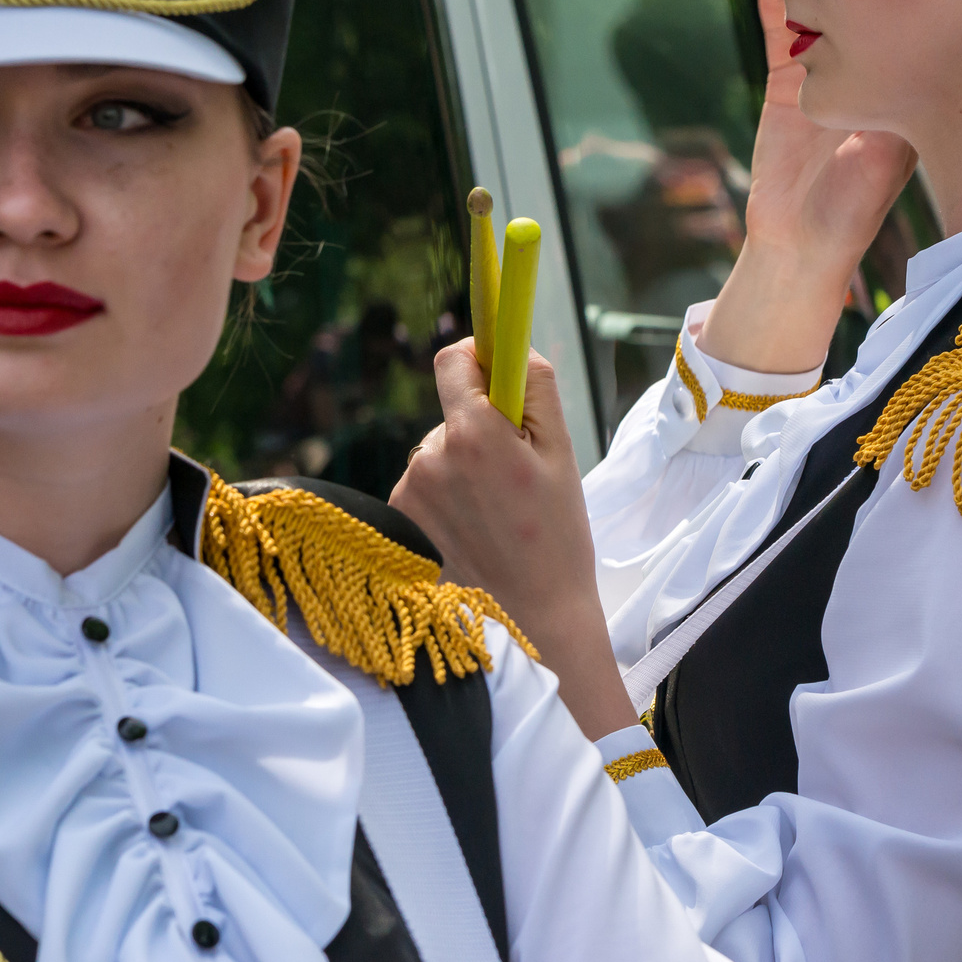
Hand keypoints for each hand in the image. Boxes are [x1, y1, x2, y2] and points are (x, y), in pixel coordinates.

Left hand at [391, 342, 635, 737]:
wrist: (534, 615)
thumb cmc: (558, 534)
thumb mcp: (562, 450)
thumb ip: (535, 386)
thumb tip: (511, 345)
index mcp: (473, 433)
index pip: (453, 359)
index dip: (478, 358)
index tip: (498, 375)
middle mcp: (430, 456)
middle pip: (453, 410)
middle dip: (483, 424)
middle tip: (518, 470)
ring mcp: (410, 489)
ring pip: (440, 449)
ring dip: (464, 464)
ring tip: (498, 509)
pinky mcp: (399, 516)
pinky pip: (426, 481)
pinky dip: (447, 494)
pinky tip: (474, 527)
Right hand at [699, 0, 915, 371]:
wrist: (803, 239)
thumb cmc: (858, 206)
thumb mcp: (895, 151)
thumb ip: (906, 111)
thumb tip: (933, 60)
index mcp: (902, 80)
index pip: (914, 18)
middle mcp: (868, 63)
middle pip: (868, 0)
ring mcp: (822, 66)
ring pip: (822, 2)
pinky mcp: (782, 75)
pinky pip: (778, 26)